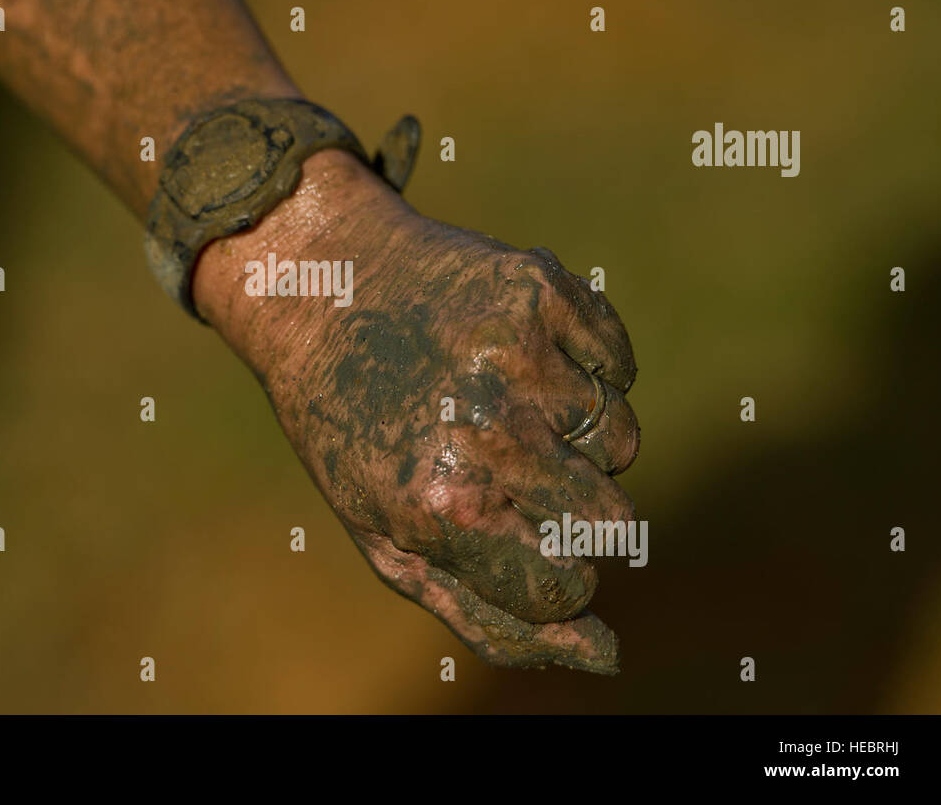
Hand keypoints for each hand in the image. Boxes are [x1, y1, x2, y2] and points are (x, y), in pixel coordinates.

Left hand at [195, 149, 639, 672]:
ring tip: (490, 398)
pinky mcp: (543, 290)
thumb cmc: (353, 429)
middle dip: (565, 505)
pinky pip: (618, 364)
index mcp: (444, 505)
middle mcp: (487, 429)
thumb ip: (493, 615)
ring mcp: (519, 354)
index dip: (540, 566)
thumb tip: (607, 654)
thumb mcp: (391, 538)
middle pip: (612, 522)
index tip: (501, 530)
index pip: (567, 588)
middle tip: (495, 463)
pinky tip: (512, 352)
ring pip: (620, 438)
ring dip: (572, 434)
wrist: (319, 286)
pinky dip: (583, 366)